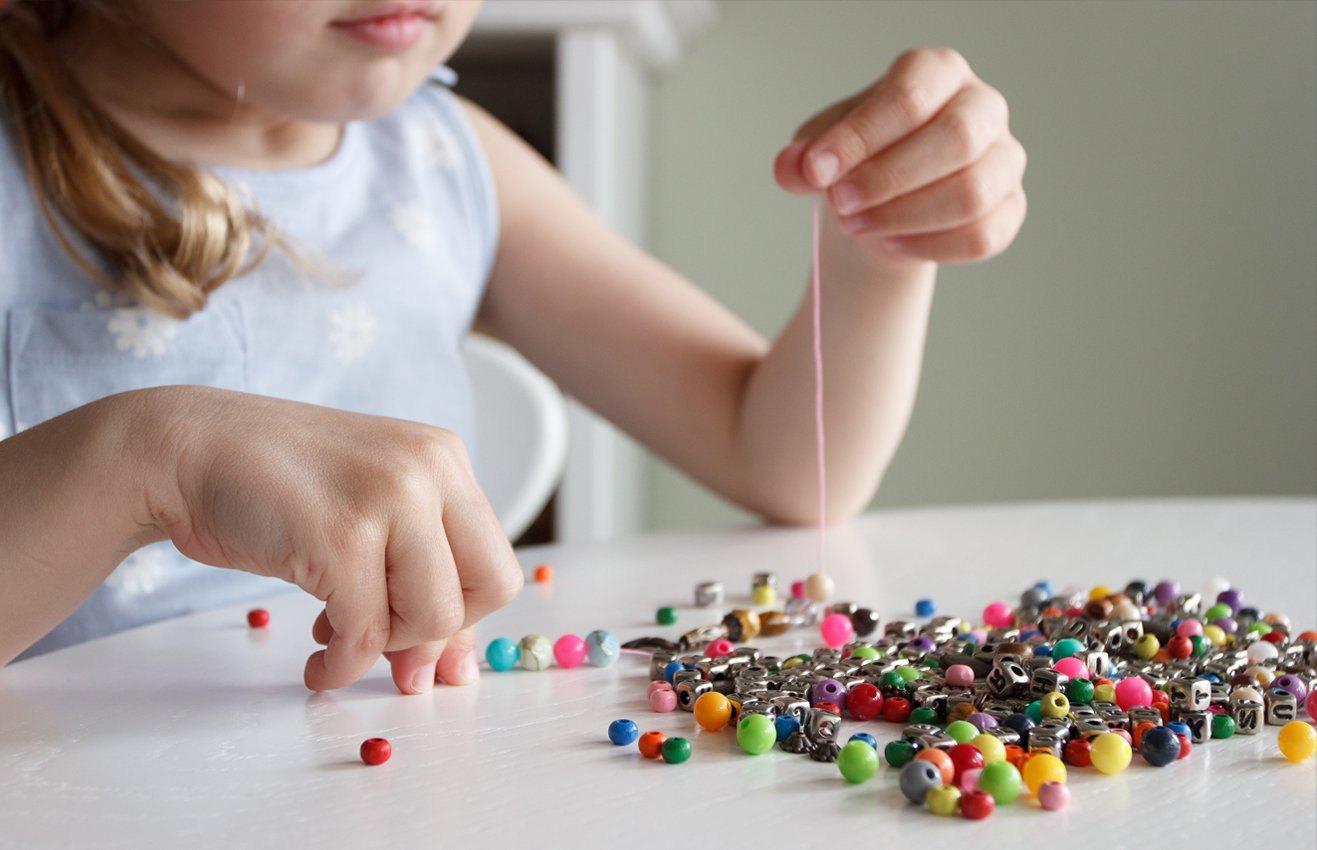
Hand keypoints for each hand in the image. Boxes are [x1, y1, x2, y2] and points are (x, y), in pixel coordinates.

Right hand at [140, 387, 521, 693]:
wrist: (186, 449)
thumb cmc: (276, 487)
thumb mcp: (367, 519)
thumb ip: (417, 581)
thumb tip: (454, 671)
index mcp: (444, 459)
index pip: (498, 563)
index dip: (464, 617)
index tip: (418, 639)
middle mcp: (430, 470)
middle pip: (489, 589)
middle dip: (438, 632)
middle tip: (386, 642)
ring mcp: (390, 498)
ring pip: (434, 616)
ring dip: (385, 648)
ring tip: (336, 638)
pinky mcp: (341, 535)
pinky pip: (366, 633)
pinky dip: (344, 664)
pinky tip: (318, 662)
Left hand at [774, 47, 1026, 264]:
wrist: (886, 195)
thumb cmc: (861, 156)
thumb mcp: (824, 148)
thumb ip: (805, 156)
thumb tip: (792, 168)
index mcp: (938, 73)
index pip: (910, 97)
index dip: (861, 137)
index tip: (816, 172)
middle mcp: (982, 108)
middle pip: (957, 139)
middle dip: (889, 179)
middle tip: (839, 205)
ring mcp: (1003, 159)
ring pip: (972, 194)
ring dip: (904, 218)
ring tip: (857, 227)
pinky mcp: (1009, 208)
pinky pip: (982, 236)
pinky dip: (929, 248)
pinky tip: (890, 246)